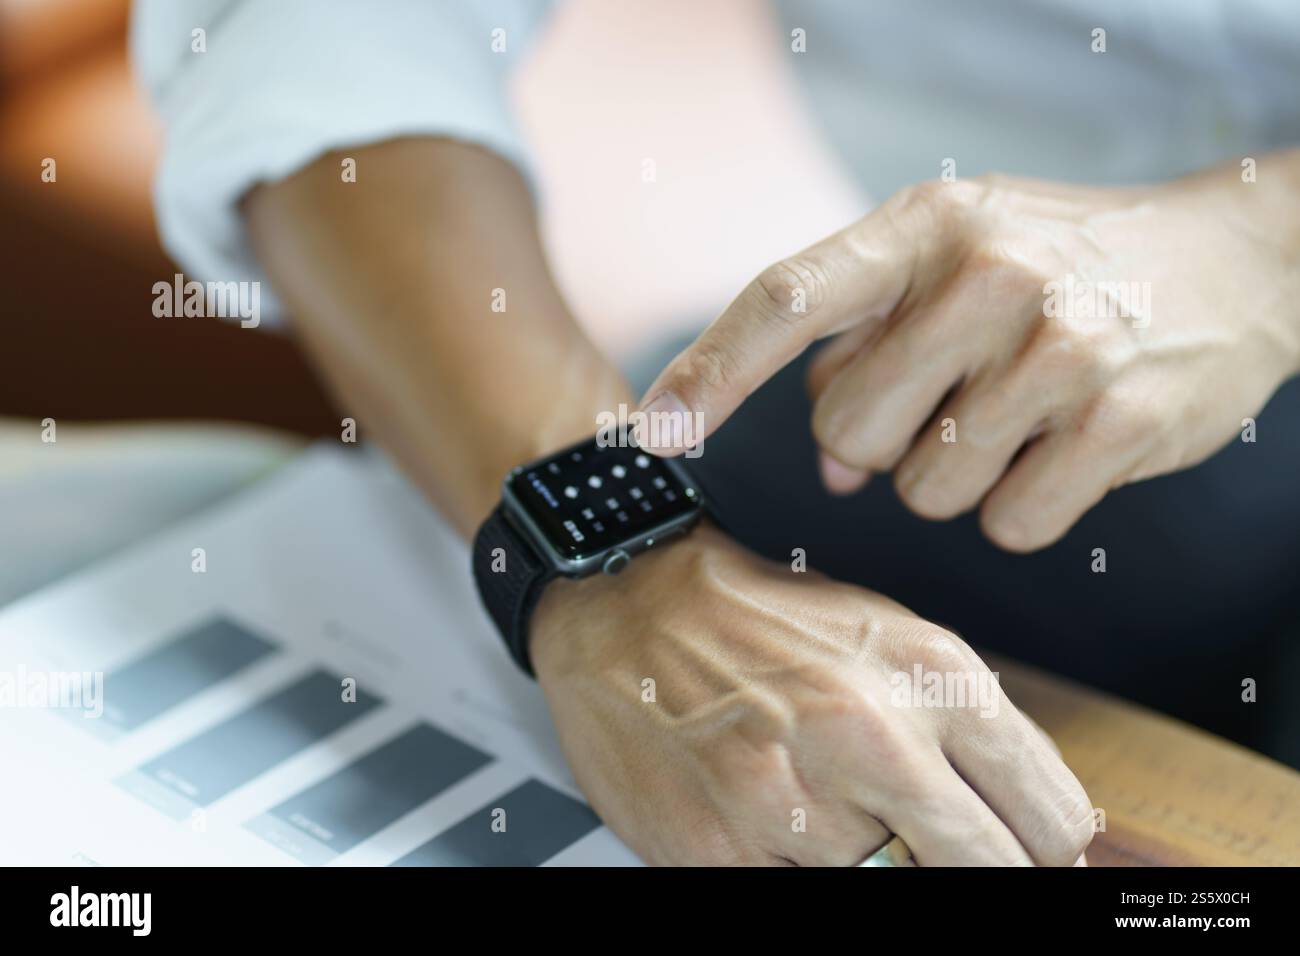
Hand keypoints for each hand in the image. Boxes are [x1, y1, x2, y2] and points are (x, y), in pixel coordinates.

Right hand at [530, 523, 1093, 864]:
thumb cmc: (760, 622)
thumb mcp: (887, 636)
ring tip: (836, 818)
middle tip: (946, 857)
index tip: (1026, 853)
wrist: (628, 605)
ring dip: (878, 865)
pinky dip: (804, 872)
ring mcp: (794, 803)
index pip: (1054, 818)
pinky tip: (783, 833)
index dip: (1048, 850)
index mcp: (930, 674)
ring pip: (894, 889)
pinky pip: (805, 899)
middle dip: (982, 873)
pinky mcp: (721, 853)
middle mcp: (872, 737)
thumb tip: (1036, 821)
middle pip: (991, 871)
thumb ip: (965, 727)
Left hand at [637, 155, 1299, 550]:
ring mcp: (1059, 343)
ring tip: (1018, 410)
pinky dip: (1022, 505)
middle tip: (950, 395)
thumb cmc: (1057, 264)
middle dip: (880, 439)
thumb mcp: (953, 263)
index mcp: (923, 225)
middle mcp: (986, 273)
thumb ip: (871, 349)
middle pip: (850, 428)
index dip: (708, 373)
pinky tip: (1064, 445)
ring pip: (925, 487)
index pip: (785, 299)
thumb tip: (829, 467)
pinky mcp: (1120, 417)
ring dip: (955, 473)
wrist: (1228, 259)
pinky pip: (1008, 522)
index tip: (650, 435)